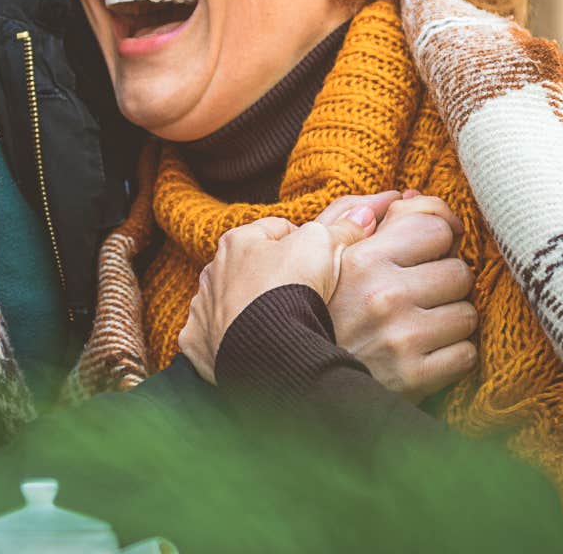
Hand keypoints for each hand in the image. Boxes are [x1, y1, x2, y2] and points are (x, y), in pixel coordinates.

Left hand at [178, 206, 378, 382]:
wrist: (267, 348)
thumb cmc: (291, 288)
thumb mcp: (323, 246)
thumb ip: (342, 228)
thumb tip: (363, 214)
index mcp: (238, 240)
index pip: (278, 230)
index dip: (305, 243)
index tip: (321, 261)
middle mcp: (213, 270)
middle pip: (251, 266)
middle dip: (274, 275)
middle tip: (304, 294)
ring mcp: (203, 307)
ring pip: (230, 300)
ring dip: (249, 307)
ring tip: (280, 322)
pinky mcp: (198, 341)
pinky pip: (213, 336)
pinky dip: (229, 339)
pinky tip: (251, 345)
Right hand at [327, 192, 478, 398]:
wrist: (295, 380)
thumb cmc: (314, 310)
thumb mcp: (322, 255)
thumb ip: (358, 216)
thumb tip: (408, 195)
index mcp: (362, 259)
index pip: (435, 227)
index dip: (438, 237)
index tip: (434, 249)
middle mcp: (384, 295)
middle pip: (459, 271)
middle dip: (444, 282)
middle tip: (421, 294)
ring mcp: (401, 338)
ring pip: (467, 314)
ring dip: (450, 319)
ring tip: (421, 324)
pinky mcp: (413, 378)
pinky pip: (466, 355)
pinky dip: (452, 355)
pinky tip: (425, 353)